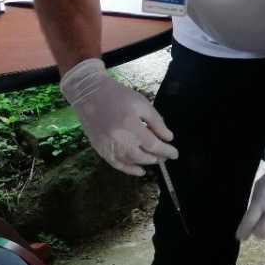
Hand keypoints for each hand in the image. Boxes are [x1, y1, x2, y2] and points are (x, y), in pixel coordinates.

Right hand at [60, 58, 177, 175]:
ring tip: (155, 159)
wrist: (89, 94)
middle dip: (158, 157)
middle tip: (166, 155)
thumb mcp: (142, 103)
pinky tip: (140, 171)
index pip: (153, 145)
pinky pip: (116, 164)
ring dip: (145, 162)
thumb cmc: (118, 95)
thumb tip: (168, 138)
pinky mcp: (100, 149)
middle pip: (143, 156)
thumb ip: (156, 121)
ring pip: (131, 161)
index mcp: (131, 125)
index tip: (175, 153)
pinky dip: (129, 169)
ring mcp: (108, 146)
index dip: (166, 151)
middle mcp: (119, 139)